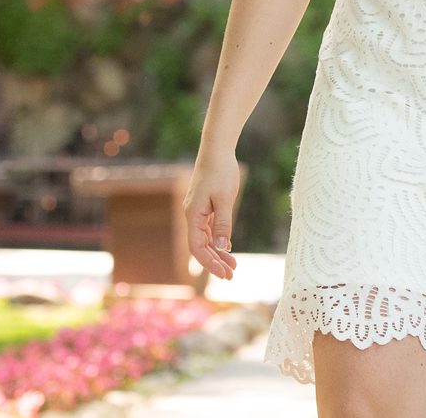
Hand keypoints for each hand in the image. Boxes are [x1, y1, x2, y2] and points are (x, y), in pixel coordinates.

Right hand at [183, 150, 242, 279]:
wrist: (216, 149)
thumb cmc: (220, 171)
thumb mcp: (224, 199)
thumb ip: (223, 224)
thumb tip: (221, 248)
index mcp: (193, 216)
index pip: (197, 248)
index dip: (209, 263)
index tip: (223, 274)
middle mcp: (192, 216)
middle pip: (201, 246)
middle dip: (215, 262)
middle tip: (231, 275)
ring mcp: (198, 211)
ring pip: (206, 239)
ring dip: (218, 253)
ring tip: (233, 266)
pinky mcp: (205, 206)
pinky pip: (209, 229)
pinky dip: (218, 240)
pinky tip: (228, 248)